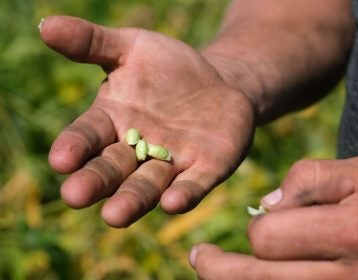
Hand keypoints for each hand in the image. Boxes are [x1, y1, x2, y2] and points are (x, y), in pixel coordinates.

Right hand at [40, 16, 254, 226]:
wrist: (218, 83)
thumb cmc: (170, 68)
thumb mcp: (132, 47)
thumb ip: (92, 43)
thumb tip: (47, 25)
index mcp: (114, 121)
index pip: (88, 136)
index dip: (74, 147)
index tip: (60, 159)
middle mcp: (138, 149)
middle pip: (112, 168)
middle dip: (96, 182)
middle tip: (75, 196)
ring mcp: (172, 162)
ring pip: (148, 185)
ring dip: (132, 199)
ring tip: (114, 216)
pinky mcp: (205, 169)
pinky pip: (193, 185)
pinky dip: (183, 194)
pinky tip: (172, 202)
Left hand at [190, 157, 357, 278]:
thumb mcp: (355, 172)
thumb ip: (307, 180)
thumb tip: (266, 207)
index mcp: (352, 234)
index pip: (269, 239)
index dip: (259, 229)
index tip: (262, 223)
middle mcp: (351, 276)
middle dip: (218, 270)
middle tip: (197, 257)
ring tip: (209, 271)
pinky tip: (245, 279)